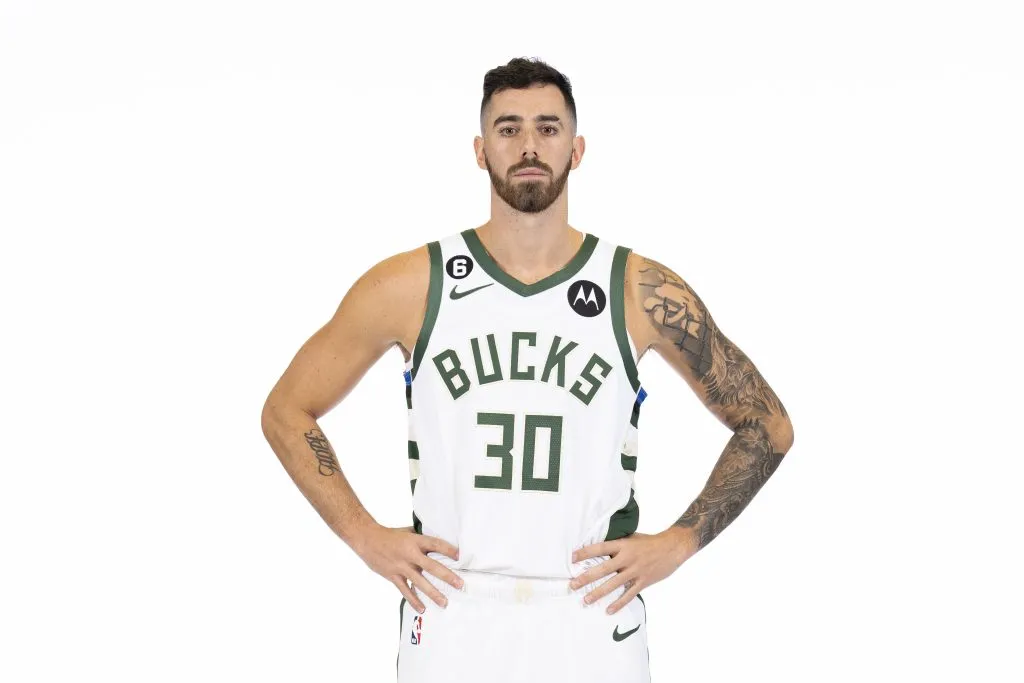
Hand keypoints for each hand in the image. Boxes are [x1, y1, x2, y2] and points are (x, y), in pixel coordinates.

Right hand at [353, 523, 463, 613]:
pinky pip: (405, 591)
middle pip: (431, 566)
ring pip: (420, 582)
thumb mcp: (408, 532)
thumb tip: (437, 546)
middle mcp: (409, 554)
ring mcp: (401, 567)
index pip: (435, 544)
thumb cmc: (390, 535)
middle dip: (447, 576)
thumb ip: (421, 540)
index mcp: (415, 541)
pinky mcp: (393, 576)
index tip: (460, 556)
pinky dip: (413, 600)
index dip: (448, 550)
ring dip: (433, 593)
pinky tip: (422, 609)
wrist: (368, 539)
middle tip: (459, 584)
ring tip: (444, 602)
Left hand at [569, 527, 695, 613]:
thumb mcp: (631, 537)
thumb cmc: (649, 542)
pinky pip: (628, 595)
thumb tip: (599, 548)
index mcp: (623, 545)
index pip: (600, 548)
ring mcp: (635, 571)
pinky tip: (608, 610)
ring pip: (613, 584)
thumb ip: (617, 544)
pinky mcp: (643, 581)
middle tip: (573, 585)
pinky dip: (618, 603)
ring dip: (598, 593)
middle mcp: (627, 558)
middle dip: (586, 578)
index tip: (572, 558)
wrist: (672, 547)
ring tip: (586, 600)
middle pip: (603, 569)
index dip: (585, 553)